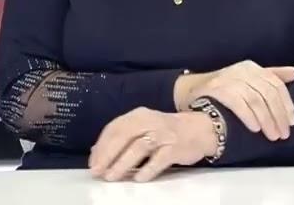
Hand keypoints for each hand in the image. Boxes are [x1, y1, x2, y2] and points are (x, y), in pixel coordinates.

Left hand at [89, 108, 216, 182]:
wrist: (200, 129)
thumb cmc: (166, 131)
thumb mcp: (143, 128)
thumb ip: (122, 137)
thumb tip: (96, 153)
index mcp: (138, 115)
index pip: (115, 128)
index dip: (102, 146)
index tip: (92, 163)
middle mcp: (150, 121)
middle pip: (124, 136)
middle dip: (108, 155)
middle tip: (98, 171)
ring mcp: (164, 134)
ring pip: (139, 147)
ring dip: (123, 163)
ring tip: (112, 177)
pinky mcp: (176, 147)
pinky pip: (159, 159)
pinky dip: (147, 169)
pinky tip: (138, 179)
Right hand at [175, 60, 293, 140]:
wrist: (190, 91)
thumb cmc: (224, 88)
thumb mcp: (248, 79)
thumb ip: (271, 75)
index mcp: (252, 67)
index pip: (275, 84)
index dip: (286, 104)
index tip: (293, 121)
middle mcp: (242, 71)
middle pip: (267, 93)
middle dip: (278, 115)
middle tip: (284, 134)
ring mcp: (229, 79)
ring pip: (255, 100)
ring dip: (267, 120)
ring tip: (272, 135)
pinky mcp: (217, 89)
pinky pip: (238, 104)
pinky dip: (249, 116)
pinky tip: (255, 128)